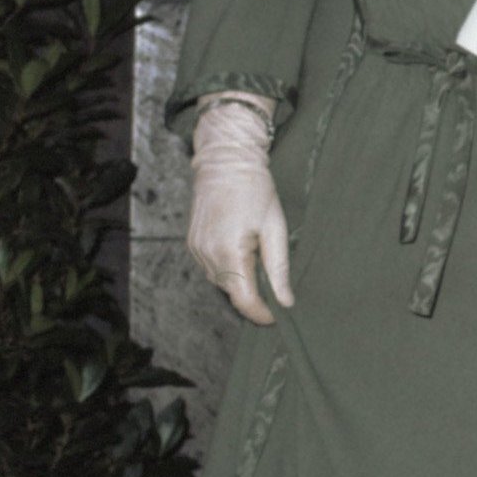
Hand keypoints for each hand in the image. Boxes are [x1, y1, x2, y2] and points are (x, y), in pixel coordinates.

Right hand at [187, 93, 294, 324]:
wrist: (226, 160)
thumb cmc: (255, 189)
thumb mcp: (275, 227)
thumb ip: (279, 268)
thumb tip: (286, 301)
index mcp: (229, 253)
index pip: (244, 300)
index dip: (261, 314)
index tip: (278, 317)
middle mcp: (207, 256)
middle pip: (232, 293)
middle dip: (253, 296)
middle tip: (275, 287)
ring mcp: (196, 250)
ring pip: (221, 282)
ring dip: (240, 281)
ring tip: (258, 259)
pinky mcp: (191, 244)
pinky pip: (211, 268)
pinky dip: (227, 268)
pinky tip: (241, 250)